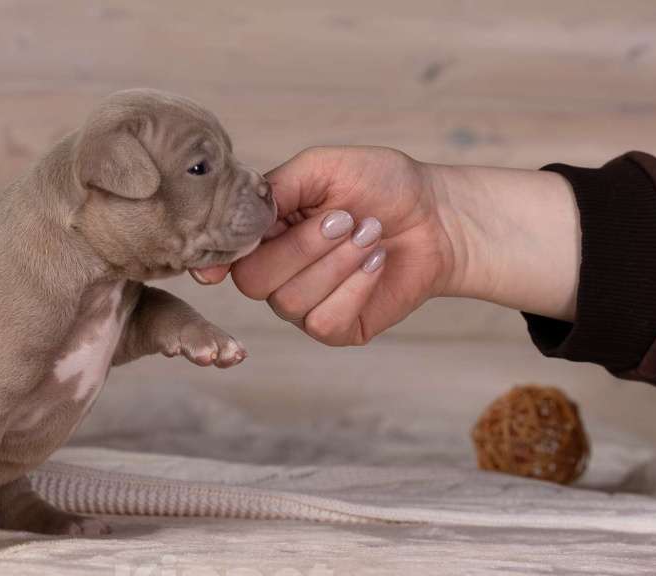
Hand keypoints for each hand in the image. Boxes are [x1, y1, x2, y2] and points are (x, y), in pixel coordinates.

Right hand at [193, 146, 453, 344]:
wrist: (437, 215)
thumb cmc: (380, 184)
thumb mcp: (320, 168)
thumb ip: (272, 190)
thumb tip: (229, 223)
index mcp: (264, 233)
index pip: (224, 254)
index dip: (217, 260)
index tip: (219, 264)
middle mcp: (276, 273)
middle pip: (254, 280)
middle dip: (303, 247)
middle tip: (345, 219)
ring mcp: (304, 305)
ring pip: (291, 301)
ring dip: (338, 262)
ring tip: (371, 233)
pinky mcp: (336, 328)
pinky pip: (325, 321)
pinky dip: (356, 287)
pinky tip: (377, 262)